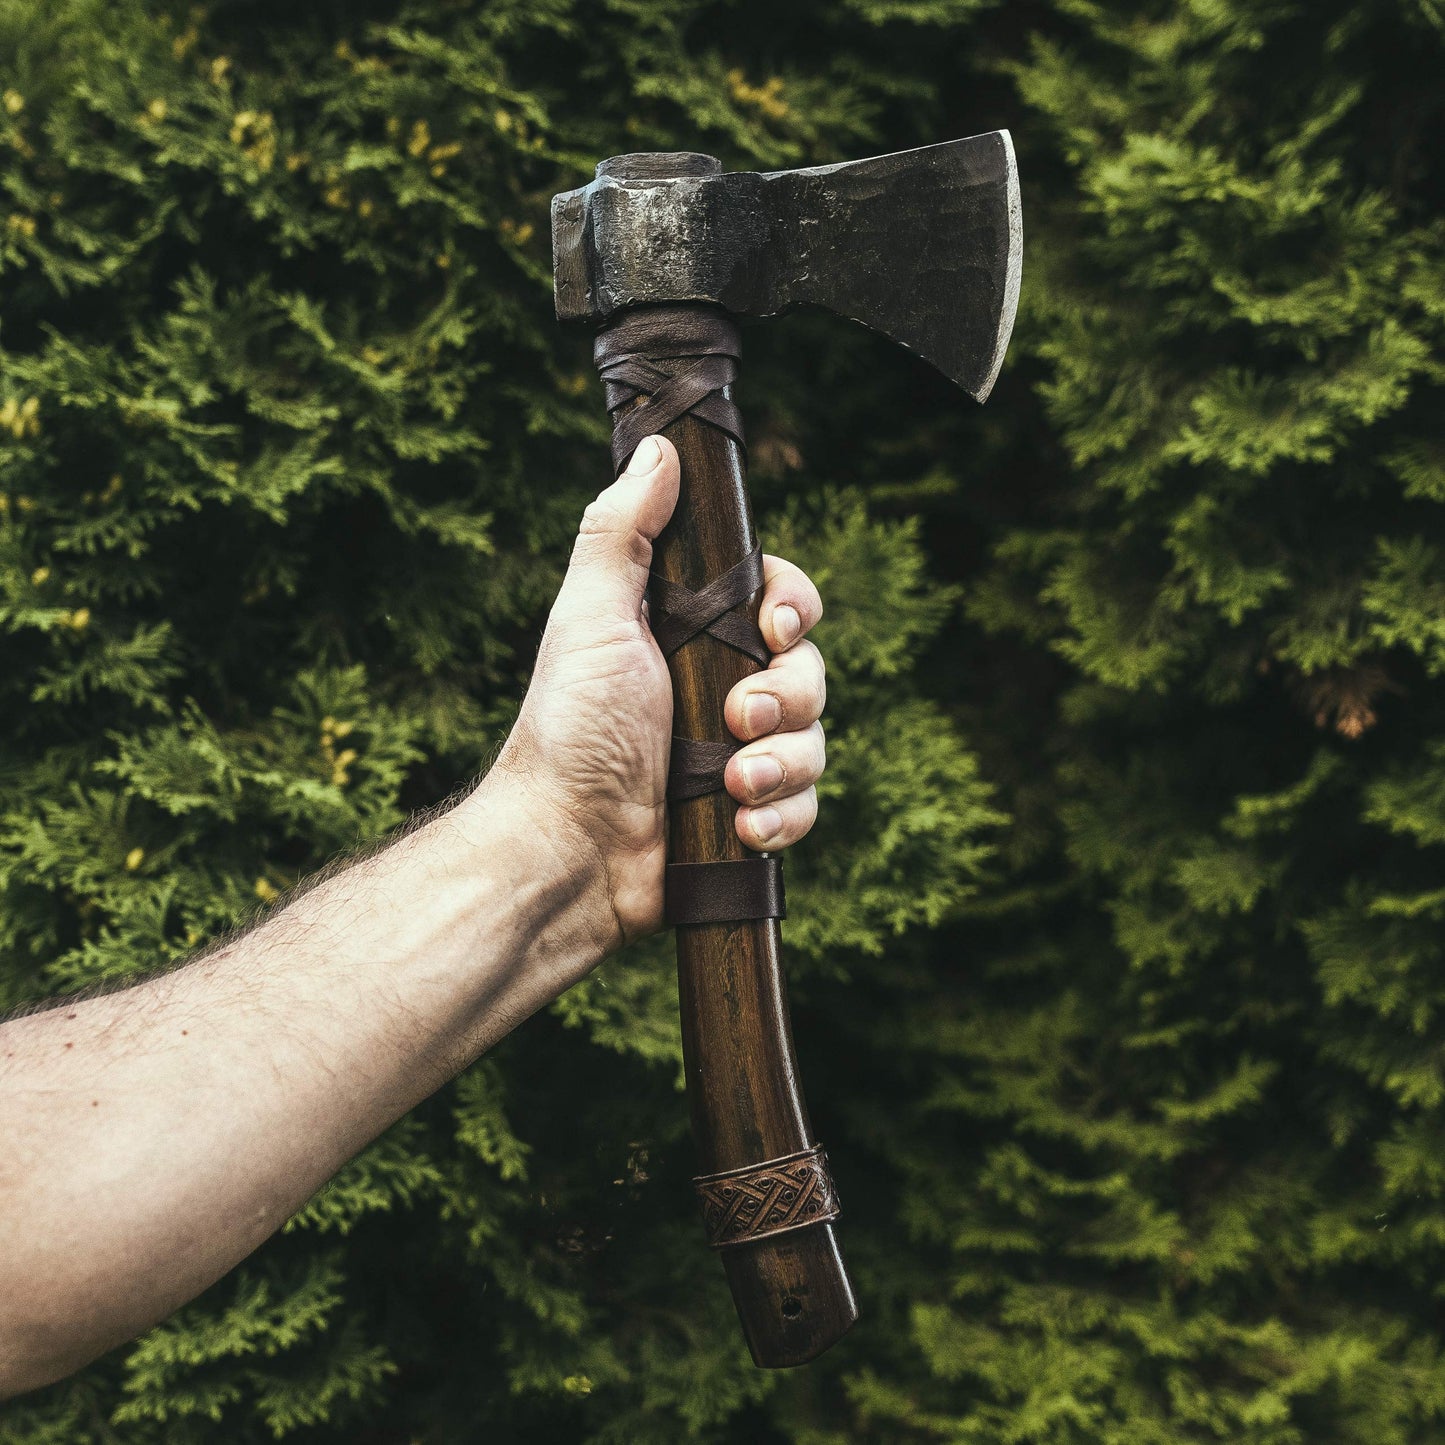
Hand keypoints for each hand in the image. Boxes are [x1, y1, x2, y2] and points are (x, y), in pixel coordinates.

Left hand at [482, 435, 825, 951]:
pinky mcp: (748, 816)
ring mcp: (737, 755)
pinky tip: (743, 825)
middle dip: (786, 696)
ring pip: (815, 740)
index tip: (771, 627)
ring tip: (733, 785)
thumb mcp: (592, 616)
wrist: (568, 848)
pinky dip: (782, 816)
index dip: (789, 608)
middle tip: (737, 718)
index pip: (777, 601)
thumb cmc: (570, 730)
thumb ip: (623, 531)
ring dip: (782, 762)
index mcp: (691, 637)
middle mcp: (719, 690)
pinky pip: (806, 806)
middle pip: (808, 670)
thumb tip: (658, 449)